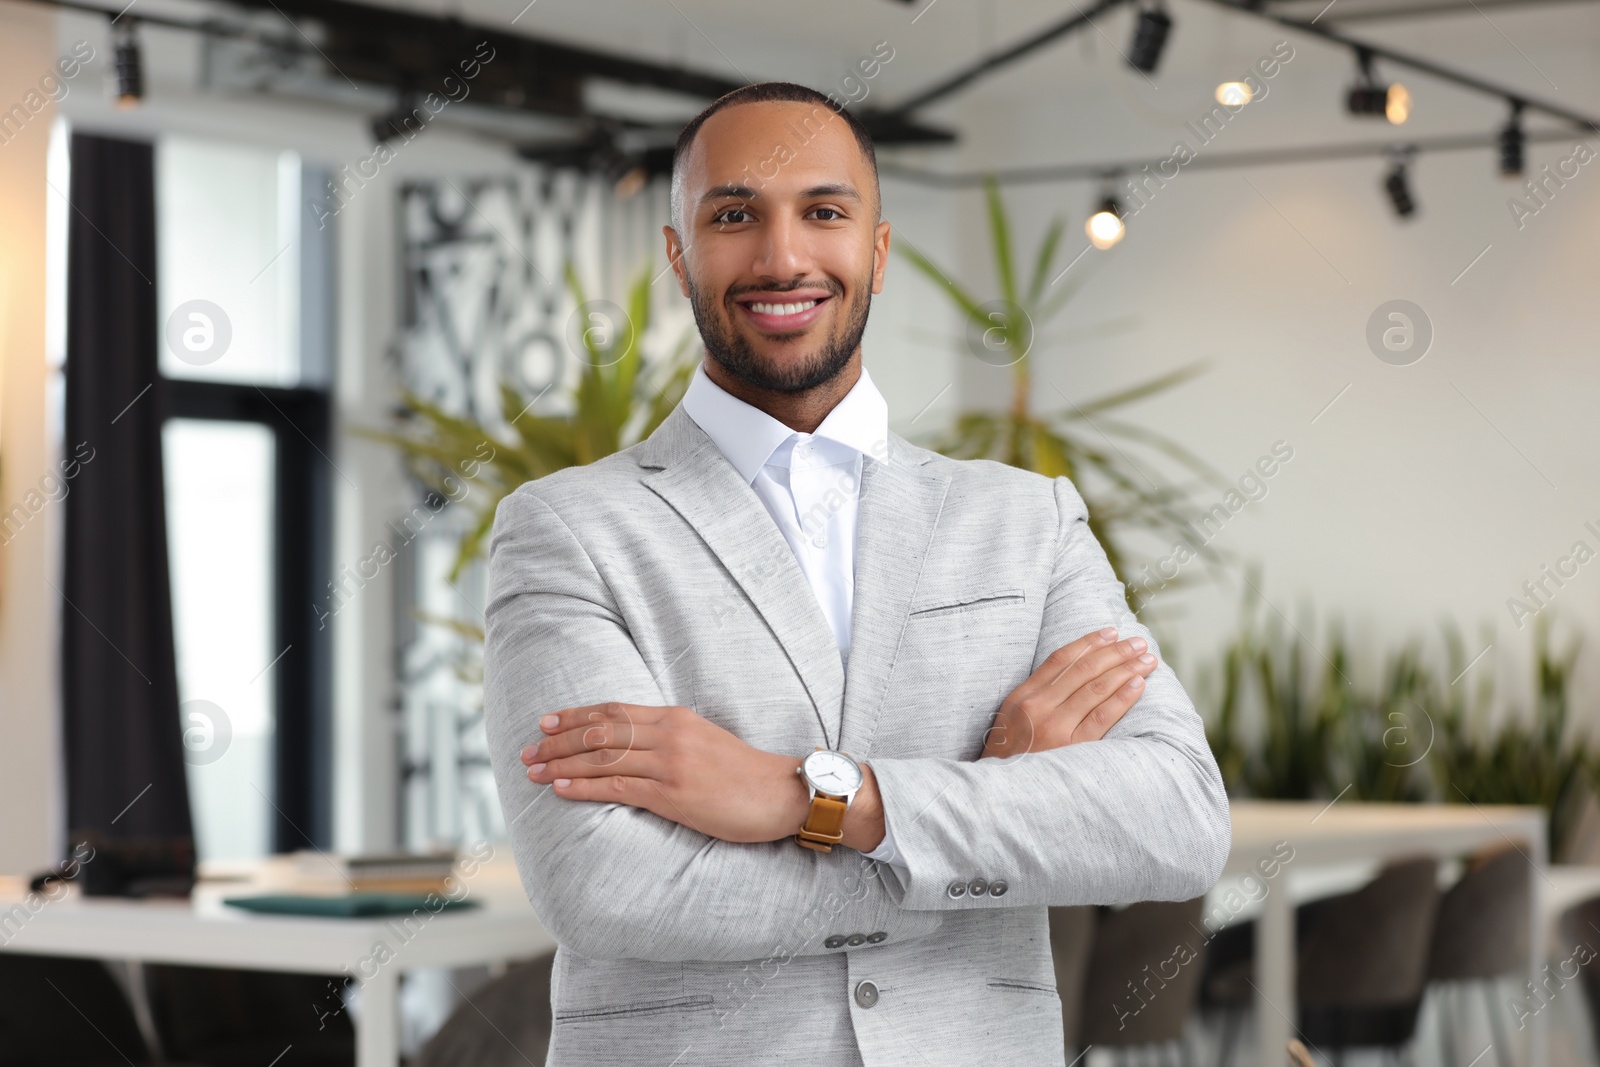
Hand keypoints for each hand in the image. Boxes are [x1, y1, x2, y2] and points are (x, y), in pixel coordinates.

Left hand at [521, 703, 821, 844]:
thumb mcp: (705, 740)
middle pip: (600, 731)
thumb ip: (669, 737)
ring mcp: (671, 763)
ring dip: (562, 764)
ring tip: (533, 772)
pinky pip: (619, 787)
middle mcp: (669, 734)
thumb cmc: (744, 774)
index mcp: (675, 717)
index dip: (575, 715)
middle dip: (558, 741)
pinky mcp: (674, 794)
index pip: (614, 711)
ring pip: (602, 758)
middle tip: (528, 751)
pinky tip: (561, 789)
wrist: (782, 793)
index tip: (546, 722)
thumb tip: (632, 745)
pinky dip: (585, 787)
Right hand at [981, 627, 1157, 757]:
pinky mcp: (1071, 748)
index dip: (1088, 642)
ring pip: (1096, 689)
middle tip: (1138, 643)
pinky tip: (1138, 685)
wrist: (1001, 793)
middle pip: (1083, 670)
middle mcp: (1038, 707)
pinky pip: (1102, 717)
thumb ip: (1036, 696)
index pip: (1060, 659)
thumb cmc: (1010, 756)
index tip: (1110, 632)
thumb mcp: (1010, 719)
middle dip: (1115, 652)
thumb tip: (1074, 674)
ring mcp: (1055, 727)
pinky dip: (1122, 697)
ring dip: (1125, 670)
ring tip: (1146, 660)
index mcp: (1022, 696)